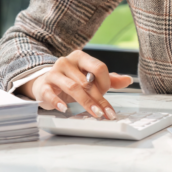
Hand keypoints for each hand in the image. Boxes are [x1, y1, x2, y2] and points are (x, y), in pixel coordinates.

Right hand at [17, 50, 132, 119]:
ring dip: (86, 102)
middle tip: (106, 113)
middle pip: (87, 80)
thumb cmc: (70, 80)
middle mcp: (66, 62)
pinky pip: (51, 93)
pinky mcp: (43, 86)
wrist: (44, 84)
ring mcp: (54, 73)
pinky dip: (58, 102)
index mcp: (80, 57)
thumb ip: (108, 79)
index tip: (107, 96)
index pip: (98, 67)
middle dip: (99, 98)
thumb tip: (128, 80)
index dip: (105, 83)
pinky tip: (64, 109)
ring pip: (73, 87)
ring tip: (96, 113)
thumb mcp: (88, 78)